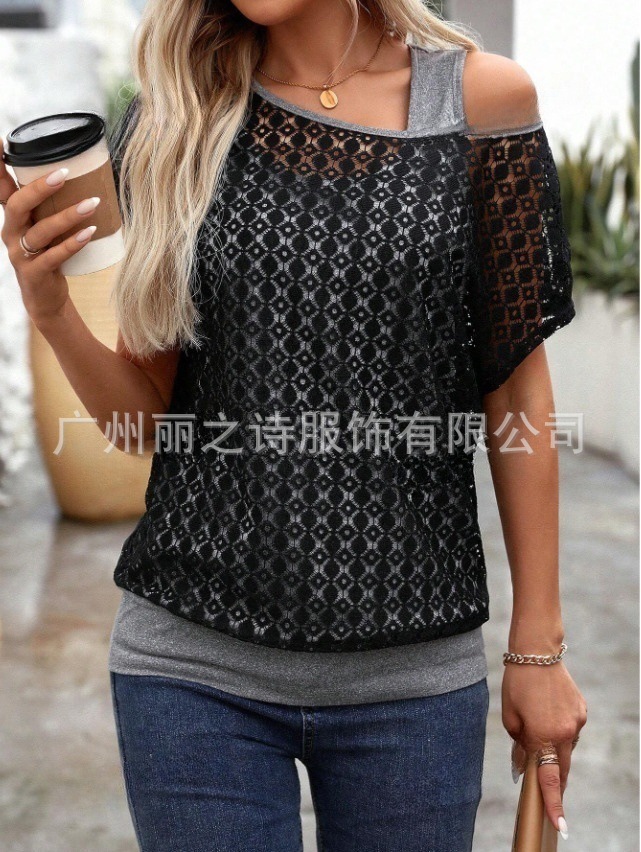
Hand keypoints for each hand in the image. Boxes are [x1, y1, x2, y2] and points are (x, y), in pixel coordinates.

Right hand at [0, 136, 99, 327]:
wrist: (45, 298)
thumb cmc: (49, 254)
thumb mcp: (46, 226)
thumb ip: (54, 205)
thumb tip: (84, 175)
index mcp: (13, 217)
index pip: (0, 186)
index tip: (0, 139)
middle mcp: (10, 232)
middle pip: (17, 205)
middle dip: (38, 187)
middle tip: (64, 173)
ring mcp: (20, 254)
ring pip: (39, 231)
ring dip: (66, 216)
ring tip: (92, 204)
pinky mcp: (34, 273)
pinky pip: (53, 256)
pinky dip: (72, 244)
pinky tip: (90, 233)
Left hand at [502, 660, 587, 837]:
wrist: (537, 653)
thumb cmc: (517, 684)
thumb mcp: (509, 716)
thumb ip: (519, 745)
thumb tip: (525, 766)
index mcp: (543, 735)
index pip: (550, 778)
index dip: (554, 803)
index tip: (560, 826)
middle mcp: (565, 732)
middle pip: (561, 767)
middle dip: (553, 779)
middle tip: (544, 786)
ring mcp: (577, 722)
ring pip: (566, 748)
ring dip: (553, 747)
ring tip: (537, 723)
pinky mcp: (582, 712)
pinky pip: (571, 731)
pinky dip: (559, 730)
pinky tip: (548, 713)